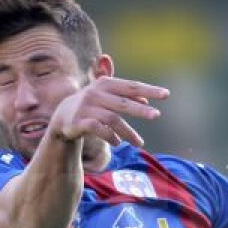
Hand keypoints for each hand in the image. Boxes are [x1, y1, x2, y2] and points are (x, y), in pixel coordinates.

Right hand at [49, 76, 168, 147]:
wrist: (62, 116)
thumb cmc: (91, 105)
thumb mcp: (106, 96)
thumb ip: (124, 95)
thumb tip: (146, 100)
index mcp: (105, 83)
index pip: (130, 86)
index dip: (148, 90)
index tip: (166, 94)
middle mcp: (95, 93)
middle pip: (122, 102)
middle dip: (140, 109)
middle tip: (156, 115)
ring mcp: (86, 107)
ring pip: (112, 119)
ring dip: (128, 132)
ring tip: (139, 143)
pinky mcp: (79, 121)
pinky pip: (99, 130)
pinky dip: (110, 136)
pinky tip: (118, 143)